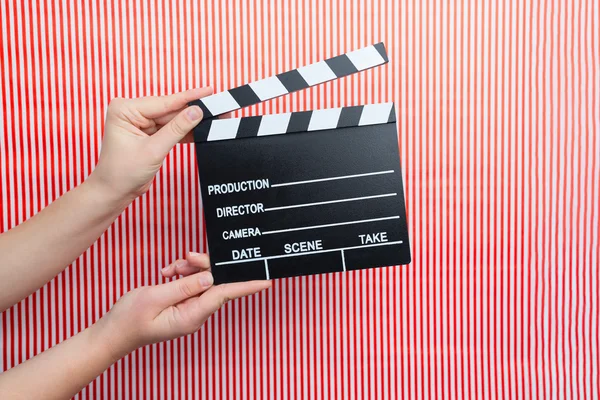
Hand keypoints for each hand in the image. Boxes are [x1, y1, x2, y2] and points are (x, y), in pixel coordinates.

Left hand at [89, 88, 211, 201]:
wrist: (115, 192)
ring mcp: (140, 122)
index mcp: (124, 109)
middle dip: (192, 110)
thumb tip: (196, 112)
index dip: (188, 98)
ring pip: (172, 118)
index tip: (207, 91)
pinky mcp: (149, 133)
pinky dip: (185, 131)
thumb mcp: (153, 150)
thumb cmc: (122, 173)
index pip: (162, 102)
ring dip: (191, 121)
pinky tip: (201, 129)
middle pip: (169, 109)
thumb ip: (176, 130)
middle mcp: (131, 112)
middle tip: (216, 106)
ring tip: (213, 117)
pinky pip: (171, 128)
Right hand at [95, 253, 270, 358]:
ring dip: (189, 268)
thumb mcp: (154, 298)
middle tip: (187, 258)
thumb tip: (210, 278)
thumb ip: (184, 286)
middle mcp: (195, 314)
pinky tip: (169, 272)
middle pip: (214, 282)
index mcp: (191, 316)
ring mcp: (189, 309)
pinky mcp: (183, 303)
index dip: (246, 285)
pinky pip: (191, 283)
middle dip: (203, 265)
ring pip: (203, 279)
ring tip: (171, 268)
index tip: (267, 280)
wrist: (112, 332)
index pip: (225, 295)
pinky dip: (182, 273)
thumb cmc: (129, 319)